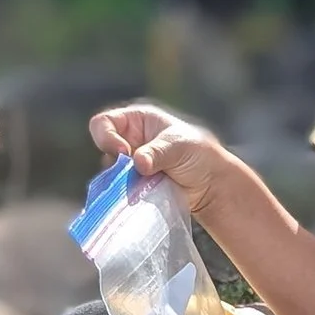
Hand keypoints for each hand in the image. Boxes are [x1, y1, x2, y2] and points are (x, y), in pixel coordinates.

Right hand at [89, 104, 230, 210]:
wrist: (211, 184)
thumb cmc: (199, 154)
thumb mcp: (178, 147)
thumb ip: (156, 153)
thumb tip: (139, 163)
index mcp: (137, 120)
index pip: (104, 123)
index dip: (107, 137)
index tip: (124, 153)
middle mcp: (129, 140)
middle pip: (103, 149)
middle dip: (115, 163)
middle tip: (134, 173)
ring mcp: (130, 165)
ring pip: (110, 172)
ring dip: (122, 180)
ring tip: (144, 184)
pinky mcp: (134, 185)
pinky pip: (119, 190)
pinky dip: (126, 193)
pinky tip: (140, 195)